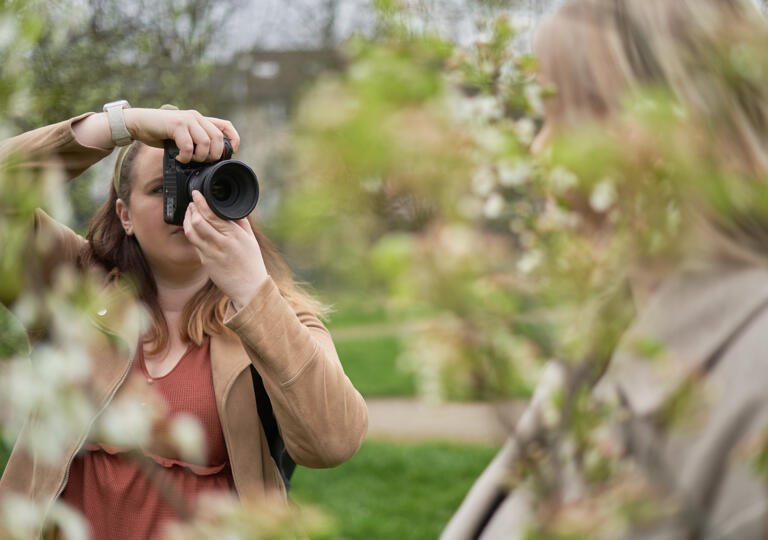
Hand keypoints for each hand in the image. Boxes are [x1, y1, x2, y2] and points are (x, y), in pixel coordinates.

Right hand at [123, 108, 239, 162]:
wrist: (138, 123)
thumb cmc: (161, 132)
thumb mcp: (183, 135)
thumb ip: (196, 140)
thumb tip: (210, 157)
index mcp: (201, 120)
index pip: (226, 125)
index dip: (234, 139)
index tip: (231, 152)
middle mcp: (196, 117)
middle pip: (218, 138)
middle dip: (214, 155)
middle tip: (202, 162)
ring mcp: (187, 120)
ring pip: (206, 142)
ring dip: (200, 157)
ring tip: (190, 159)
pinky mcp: (177, 125)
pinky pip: (189, 145)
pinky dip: (186, 156)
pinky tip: (179, 158)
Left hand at [183, 190, 267, 308]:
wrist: (250, 288)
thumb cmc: (252, 263)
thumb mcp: (251, 240)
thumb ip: (240, 223)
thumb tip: (230, 209)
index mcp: (235, 235)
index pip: (213, 214)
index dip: (201, 202)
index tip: (196, 194)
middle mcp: (222, 243)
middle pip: (199, 221)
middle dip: (192, 208)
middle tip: (192, 202)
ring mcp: (211, 253)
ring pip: (191, 232)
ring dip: (187, 219)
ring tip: (189, 213)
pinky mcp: (205, 262)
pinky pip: (194, 244)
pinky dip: (191, 232)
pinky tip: (192, 227)